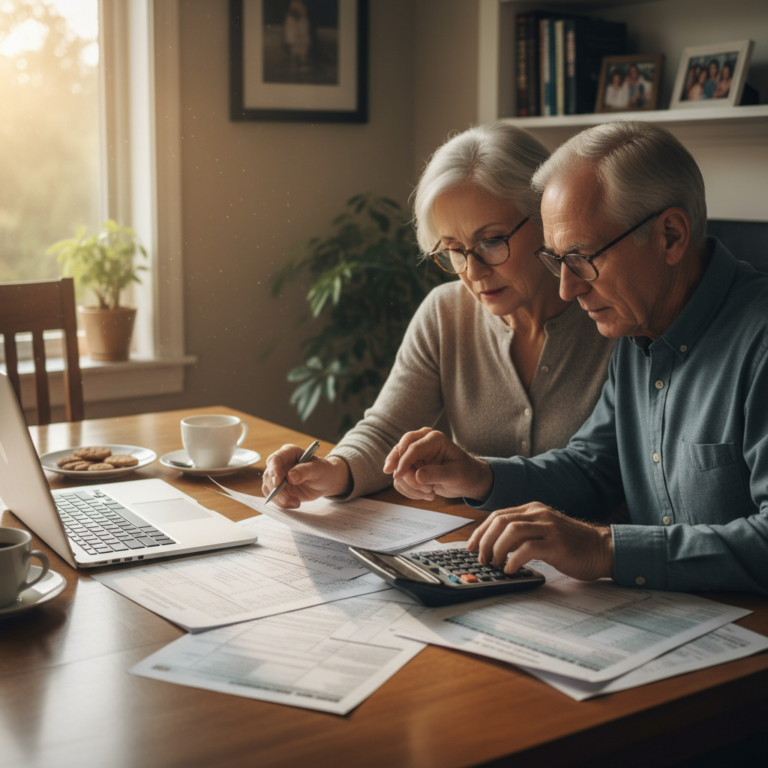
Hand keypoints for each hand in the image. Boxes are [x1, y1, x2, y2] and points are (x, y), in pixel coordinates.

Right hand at [261, 445, 351, 508]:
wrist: (326, 481)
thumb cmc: (323, 470)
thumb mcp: (318, 468)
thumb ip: (305, 470)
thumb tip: (290, 476)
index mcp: (289, 452)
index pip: (275, 459)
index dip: (274, 471)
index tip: (277, 483)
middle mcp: (280, 464)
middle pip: (269, 475)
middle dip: (276, 489)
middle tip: (286, 499)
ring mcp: (278, 477)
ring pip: (268, 488)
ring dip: (278, 498)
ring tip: (296, 502)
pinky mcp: (279, 489)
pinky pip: (274, 497)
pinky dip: (282, 503)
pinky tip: (295, 503)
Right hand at [382, 428, 492, 501]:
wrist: (468, 480)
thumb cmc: (466, 473)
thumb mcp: (456, 474)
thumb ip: (437, 474)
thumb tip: (418, 476)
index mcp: (435, 439)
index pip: (412, 448)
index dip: (403, 461)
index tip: (398, 475)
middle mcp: (423, 444)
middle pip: (399, 451)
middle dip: (399, 467)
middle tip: (400, 479)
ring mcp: (416, 457)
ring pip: (398, 468)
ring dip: (410, 485)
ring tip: (430, 492)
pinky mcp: (412, 469)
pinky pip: (400, 480)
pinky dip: (409, 490)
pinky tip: (426, 493)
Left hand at [467, 503, 613, 581]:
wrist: (602, 549)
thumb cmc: (572, 544)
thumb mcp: (543, 531)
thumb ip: (523, 533)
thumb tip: (494, 546)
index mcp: (533, 509)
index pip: (497, 515)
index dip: (480, 531)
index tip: (470, 546)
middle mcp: (539, 514)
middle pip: (500, 521)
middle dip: (484, 541)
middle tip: (480, 558)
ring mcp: (548, 527)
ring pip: (510, 531)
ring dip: (496, 549)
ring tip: (494, 564)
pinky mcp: (556, 544)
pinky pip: (527, 548)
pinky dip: (513, 559)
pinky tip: (510, 569)